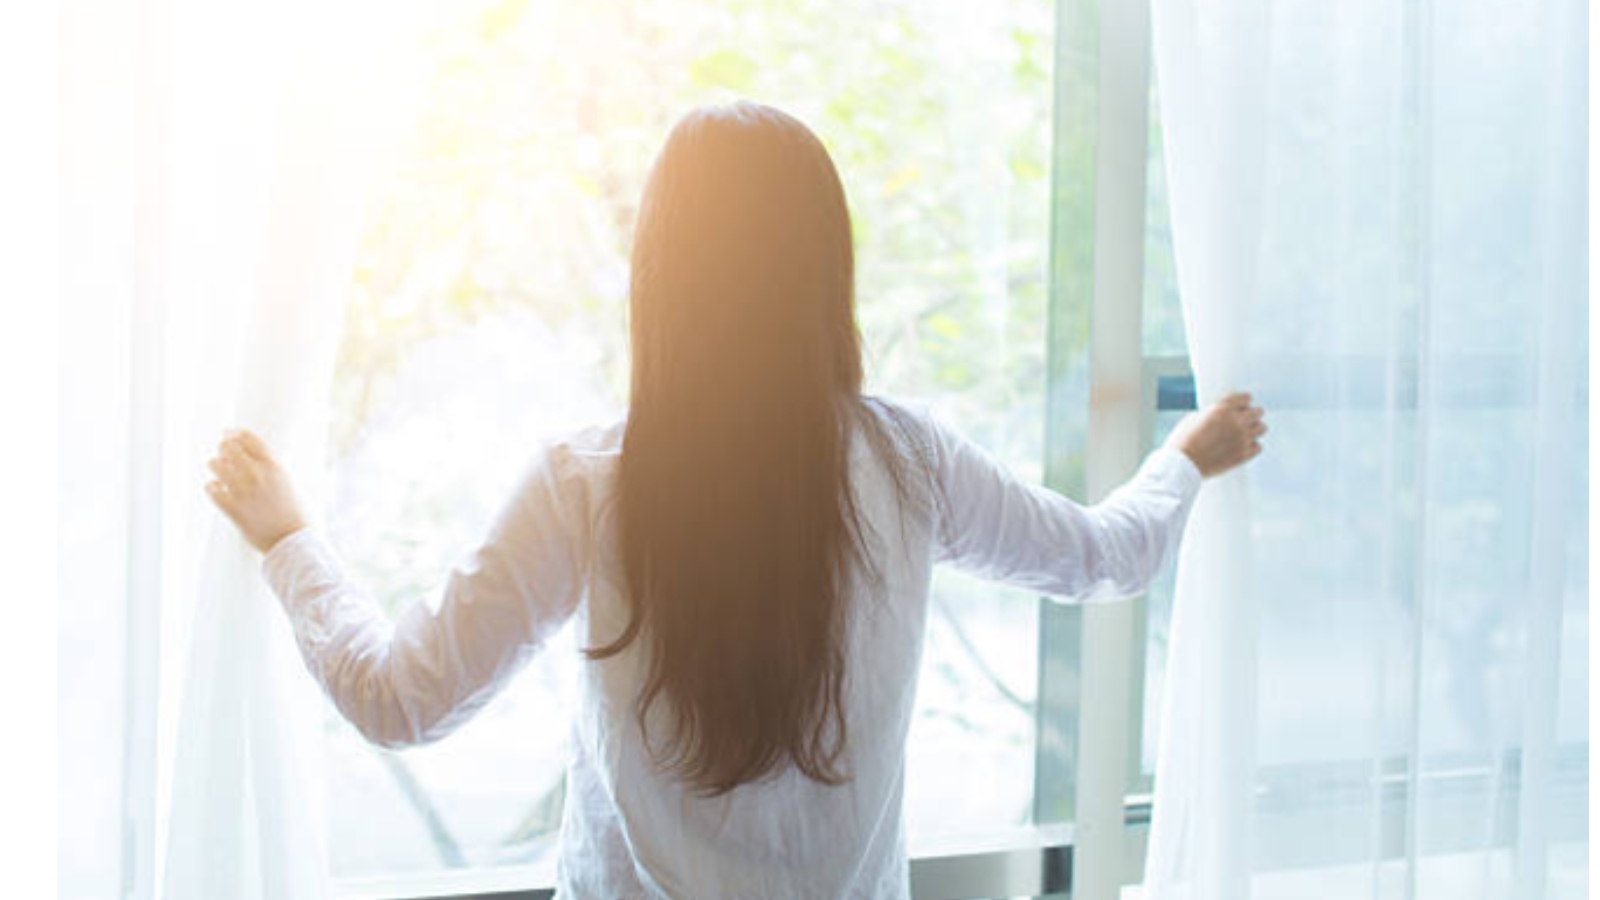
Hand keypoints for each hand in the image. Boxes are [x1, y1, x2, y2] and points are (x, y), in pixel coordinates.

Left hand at [205, 429, 307, 552]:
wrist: (292, 540)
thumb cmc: (295, 514)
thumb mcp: (288, 482)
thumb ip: (271, 469)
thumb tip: (254, 458)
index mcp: (274, 466)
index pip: (249, 439)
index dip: (236, 433)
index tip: (229, 433)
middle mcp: (257, 474)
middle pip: (229, 448)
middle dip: (223, 447)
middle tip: (222, 451)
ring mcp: (242, 491)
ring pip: (216, 465)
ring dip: (215, 465)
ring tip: (218, 470)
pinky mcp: (232, 508)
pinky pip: (211, 489)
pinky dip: (213, 487)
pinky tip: (218, 490)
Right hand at [1164, 391, 1266, 477]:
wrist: (1183, 464)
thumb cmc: (1183, 441)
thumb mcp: (1195, 417)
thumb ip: (1213, 413)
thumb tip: (1223, 415)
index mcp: (1222, 408)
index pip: (1245, 398)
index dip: (1242, 403)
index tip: (1240, 407)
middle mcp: (1236, 421)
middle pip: (1258, 412)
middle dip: (1251, 415)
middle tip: (1243, 421)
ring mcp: (1242, 439)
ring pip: (1262, 428)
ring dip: (1254, 429)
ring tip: (1244, 434)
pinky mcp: (1243, 455)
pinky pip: (1258, 447)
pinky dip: (1251, 446)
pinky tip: (1241, 447)